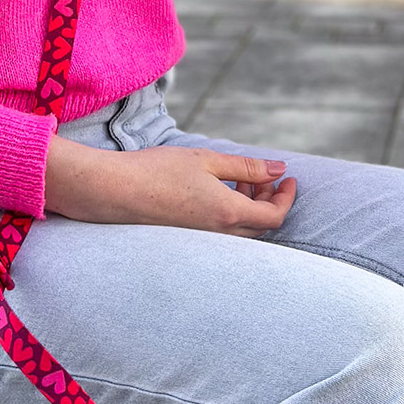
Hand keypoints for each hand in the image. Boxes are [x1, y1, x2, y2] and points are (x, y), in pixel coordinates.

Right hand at [44, 137, 296, 233]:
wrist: (113, 192)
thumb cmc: (159, 170)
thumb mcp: (207, 161)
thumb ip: (246, 168)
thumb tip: (278, 170)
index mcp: (226, 214)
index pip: (274, 217)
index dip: (287, 198)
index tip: (289, 178)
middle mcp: (216, 235)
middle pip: (260, 227)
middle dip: (269, 200)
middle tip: (263, 177)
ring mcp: (200, 243)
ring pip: (241, 232)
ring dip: (250, 207)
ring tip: (240, 180)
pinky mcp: (186, 242)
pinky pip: (221, 234)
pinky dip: (230, 214)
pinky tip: (217, 191)